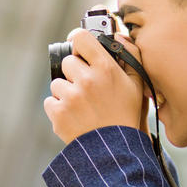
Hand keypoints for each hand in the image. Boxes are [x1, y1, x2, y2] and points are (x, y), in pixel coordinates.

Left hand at [43, 19, 149, 144]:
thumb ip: (131, 55)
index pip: (80, 37)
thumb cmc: (127, 114)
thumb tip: (117, 35)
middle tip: (87, 88)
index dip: (77, 41)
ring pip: (56, 83)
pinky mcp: (58, 113)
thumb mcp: (137, 84)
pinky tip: (74, 117)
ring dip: (66, 92)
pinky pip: (49, 101)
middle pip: (67, 62)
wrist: (114, 151)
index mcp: (105, 68)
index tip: (78, 48)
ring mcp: (71, 97)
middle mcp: (87, 79)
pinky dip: (58, 109)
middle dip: (74, 73)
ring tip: (82, 106)